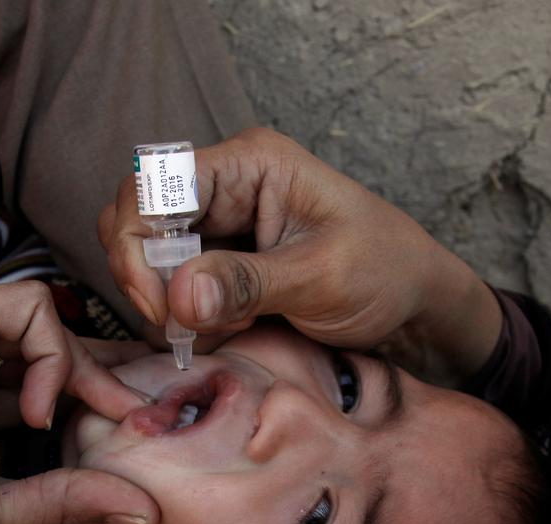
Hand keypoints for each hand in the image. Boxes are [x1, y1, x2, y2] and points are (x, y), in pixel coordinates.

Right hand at [0, 282, 156, 523]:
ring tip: (96, 414)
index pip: (13, 368)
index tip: (116, 418)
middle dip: (88, 374)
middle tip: (131, 411)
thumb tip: (140, 508)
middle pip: (29, 340)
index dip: (68, 388)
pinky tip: (38, 414)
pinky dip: (51, 356)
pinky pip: (26, 309)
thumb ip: (63, 496)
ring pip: (34, 317)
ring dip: (76, 367)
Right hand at [98, 128, 500, 385]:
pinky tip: (228, 331)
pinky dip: (185, 318)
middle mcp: (223, 188)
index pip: (152, 186)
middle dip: (146, 278)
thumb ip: (246, 284)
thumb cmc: (386, 272)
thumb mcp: (321, 277)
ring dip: (166, 303)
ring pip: (147, 259)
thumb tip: (177, 295)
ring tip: (221, 328)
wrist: (415, 307)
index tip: (161, 304)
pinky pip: (171, 289)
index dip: (138, 244)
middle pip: (135, 220)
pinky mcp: (218, 265)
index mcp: (248, 165)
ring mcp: (218, 227)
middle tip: (180, 326)